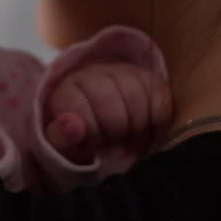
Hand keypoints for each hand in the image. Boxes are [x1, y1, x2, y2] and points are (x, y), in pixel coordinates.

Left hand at [43, 63, 171, 164]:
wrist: (100, 128)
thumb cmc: (78, 140)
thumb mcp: (63, 146)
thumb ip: (61, 139)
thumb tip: (72, 126)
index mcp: (66, 89)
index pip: (81, 107)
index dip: (91, 134)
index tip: (93, 148)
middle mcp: (93, 73)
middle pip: (111, 100)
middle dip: (115, 131)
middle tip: (116, 147)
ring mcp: (122, 72)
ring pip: (137, 95)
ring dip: (138, 128)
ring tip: (133, 145)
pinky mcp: (147, 78)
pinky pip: (159, 94)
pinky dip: (159, 120)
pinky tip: (151, 136)